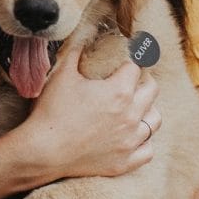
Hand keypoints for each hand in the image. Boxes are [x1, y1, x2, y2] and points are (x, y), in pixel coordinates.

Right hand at [13, 53, 161, 182]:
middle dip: (143, 81)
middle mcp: (131, 115)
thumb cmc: (51, 111)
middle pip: (152, 91)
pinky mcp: (124, 162)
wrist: (42, 152)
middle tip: (131, 80)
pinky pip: (148, 150)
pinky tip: (132, 136)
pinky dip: (143, 142)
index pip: (136, 67)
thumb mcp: (62, 75)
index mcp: (119, 91)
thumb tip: (84, 35)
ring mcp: (130, 141)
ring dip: (147, 110)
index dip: (130, 60)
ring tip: (135, 107)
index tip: (125, 59)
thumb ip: (76, 51)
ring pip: (155, 120)